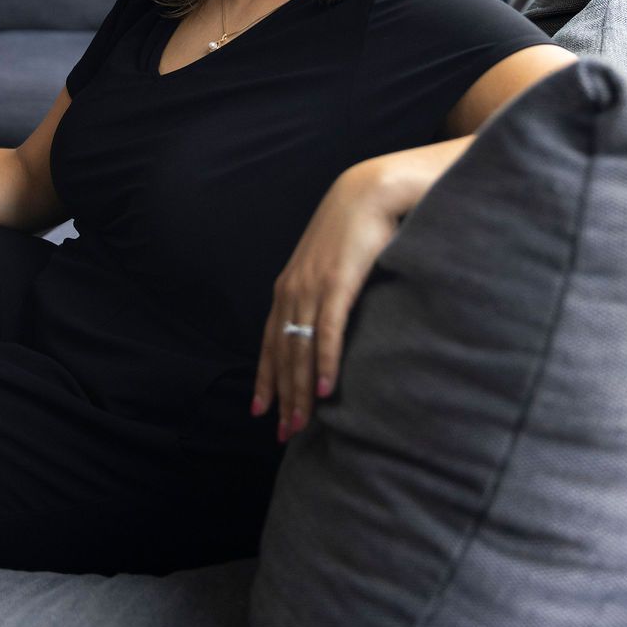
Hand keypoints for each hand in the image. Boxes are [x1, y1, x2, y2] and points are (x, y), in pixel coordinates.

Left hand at [250, 166, 398, 442]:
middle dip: (281, 396)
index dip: (264, 378)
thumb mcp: (327, 264)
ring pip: (300, 350)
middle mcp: (292, 290)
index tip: (260, 410)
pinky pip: (328, 333)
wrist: (366, 192)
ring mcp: (313, 288)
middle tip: (283, 434)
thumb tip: (325, 319)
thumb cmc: (351, 228)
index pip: (269, 342)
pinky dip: (325, 364)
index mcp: (288, 286)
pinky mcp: (338, 285)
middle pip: (282, 354)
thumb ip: (321, 291)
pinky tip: (326, 391)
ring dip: (300, 391)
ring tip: (301, 425)